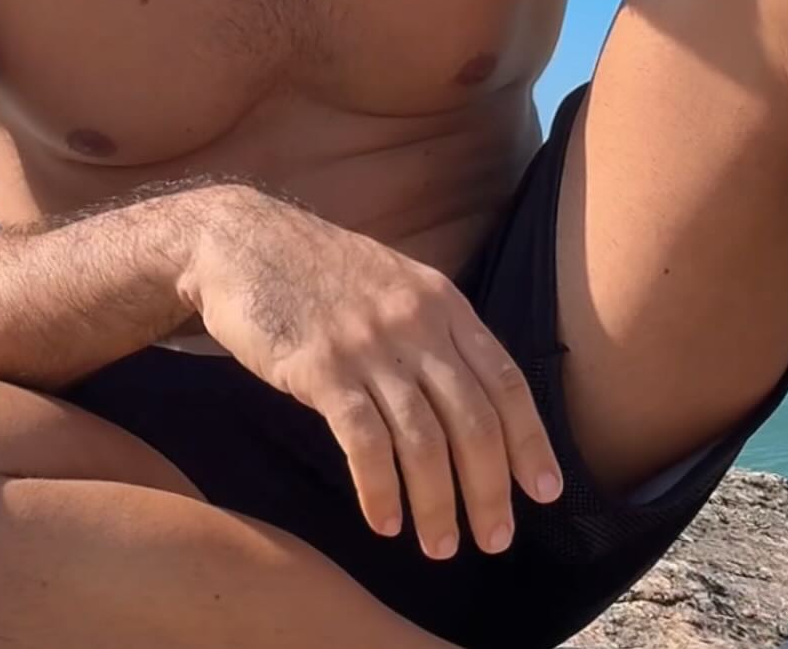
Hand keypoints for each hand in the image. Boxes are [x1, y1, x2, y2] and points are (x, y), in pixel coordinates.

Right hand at [180, 188, 562, 558]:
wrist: (242, 240)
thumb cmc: (318, 271)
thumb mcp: (394, 282)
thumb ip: (434, 330)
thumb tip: (473, 396)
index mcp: (442, 301)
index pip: (506, 381)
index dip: (530, 441)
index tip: (545, 492)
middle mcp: (415, 323)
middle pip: (474, 421)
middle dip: (490, 489)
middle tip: (495, 540)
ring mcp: (369, 345)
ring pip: (425, 442)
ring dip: (439, 504)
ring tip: (440, 547)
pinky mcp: (321, 368)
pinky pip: (365, 444)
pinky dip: (381, 492)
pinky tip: (385, 522)